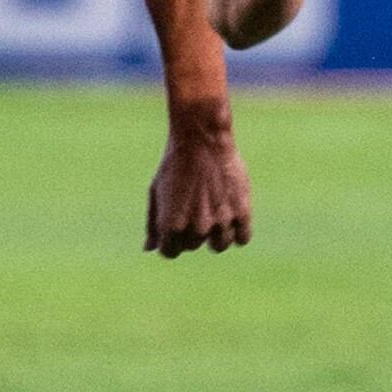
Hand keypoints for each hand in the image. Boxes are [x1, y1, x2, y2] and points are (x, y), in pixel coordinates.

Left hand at [145, 108, 253, 257]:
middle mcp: (196, 228)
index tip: (176, 220)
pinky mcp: (241, 213)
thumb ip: (153, 225)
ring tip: (213, 209)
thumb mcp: (156, 192)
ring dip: (215, 234)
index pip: (170, 252)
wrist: (201, 139)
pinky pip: (242, 238)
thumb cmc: (174, 164)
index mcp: (171, 226)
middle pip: (193, 246)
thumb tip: (149, 249)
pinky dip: (237, 231)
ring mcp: (220, 222)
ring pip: (219, 246)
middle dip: (191, 231)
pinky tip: (231, 214)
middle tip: (194, 204)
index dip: (171, 239)